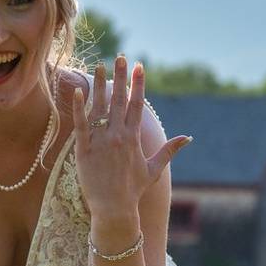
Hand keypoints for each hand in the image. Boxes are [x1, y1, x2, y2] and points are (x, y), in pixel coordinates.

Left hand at [71, 56, 190, 218]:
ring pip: (99, 107)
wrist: (114, 209)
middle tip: (120, 56)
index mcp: (134, 138)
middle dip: (120, 77)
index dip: (138, 84)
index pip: (137, 104)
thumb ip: (169, 150)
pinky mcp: (83, 150)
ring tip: (98, 66)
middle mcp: (118, 136)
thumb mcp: (154, 169)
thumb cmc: (133, 190)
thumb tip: (188, 138)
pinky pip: (81, 125)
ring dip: (99, 85)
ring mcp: (100, 142)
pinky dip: (79, 108)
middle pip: (119, 100)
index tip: (139, 66)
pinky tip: (78, 91)